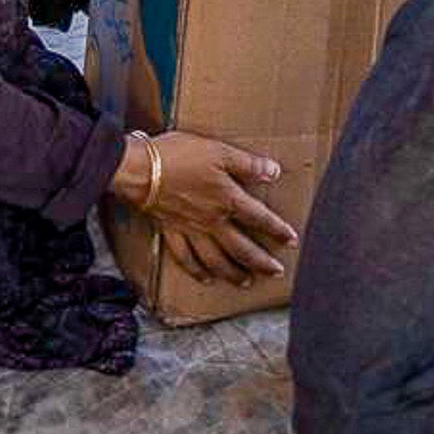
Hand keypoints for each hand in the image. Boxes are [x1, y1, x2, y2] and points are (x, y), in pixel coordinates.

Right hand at [114, 131, 296, 286]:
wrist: (141, 170)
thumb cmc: (180, 156)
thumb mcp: (220, 151)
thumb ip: (247, 164)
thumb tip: (274, 172)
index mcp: (227, 199)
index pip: (259, 218)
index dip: (277, 230)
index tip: (291, 240)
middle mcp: (212, 221)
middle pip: (241, 248)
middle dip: (260, 262)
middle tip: (276, 273)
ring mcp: (190, 230)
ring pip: (216, 259)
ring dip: (233, 273)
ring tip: (246, 282)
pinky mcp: (171, 232)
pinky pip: (186, 259)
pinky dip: (197, 271)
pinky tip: (205, 278)